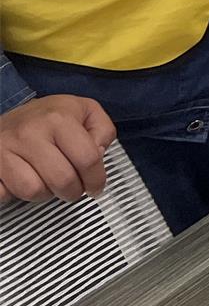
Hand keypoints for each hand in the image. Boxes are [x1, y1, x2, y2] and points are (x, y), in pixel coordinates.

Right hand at [0, 95, 114, 202]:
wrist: (10, 115)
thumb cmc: (51, 116)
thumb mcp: (85, 110)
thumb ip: (102, 131)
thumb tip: (98, 154)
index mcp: (59, 118)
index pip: (87, 159)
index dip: (96, 179)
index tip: (96, 187)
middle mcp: (30, 133)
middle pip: (62, 180)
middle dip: (73, 192)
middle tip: (74, 189)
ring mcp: (5, 149)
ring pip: (32, 191)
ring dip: (44, 194)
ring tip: (47, 181)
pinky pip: (5, 194)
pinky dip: (14, 194)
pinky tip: (23, 181)